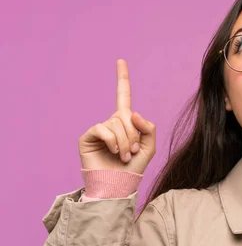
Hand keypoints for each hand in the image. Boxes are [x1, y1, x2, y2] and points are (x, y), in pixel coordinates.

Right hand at [78, 59, 155, 173]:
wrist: (118, 185)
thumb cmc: (133, 168)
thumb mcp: (149, 147)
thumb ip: (148, 127)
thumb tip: (132, 112)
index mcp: (126, 122)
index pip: (123, 96)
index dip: (122, 78)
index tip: (120, 60)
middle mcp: (111, 122)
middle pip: (127, 116)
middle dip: (134, 136)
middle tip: (131, 153)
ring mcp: (99, 129)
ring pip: (117, 124)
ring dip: (125, 142)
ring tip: (123, 157)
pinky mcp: (88, 136)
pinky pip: (103, 129)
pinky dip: (112, 141)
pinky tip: (113, 152)